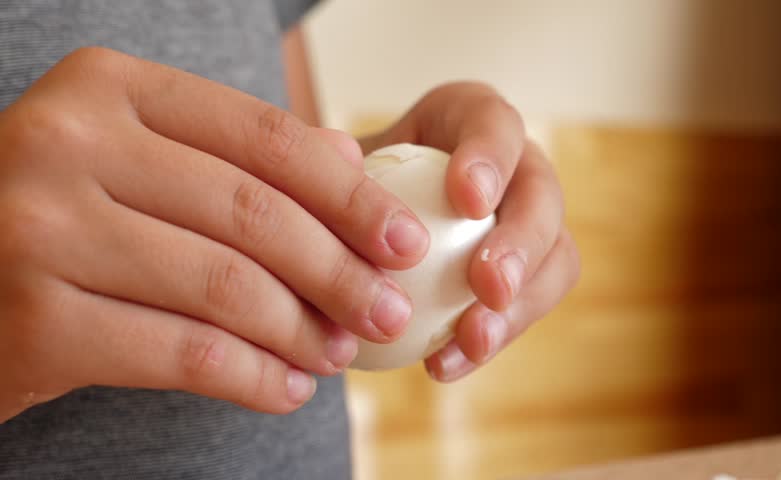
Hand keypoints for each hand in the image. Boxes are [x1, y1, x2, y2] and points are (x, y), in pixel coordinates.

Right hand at [0, 47, 430, 421]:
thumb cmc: (65, 211)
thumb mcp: (142, 155)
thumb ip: (242, 152)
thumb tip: (351, 158)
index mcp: (107, 87)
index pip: (266, 138)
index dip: (352, 195)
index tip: (406, 242)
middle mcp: (67, 143)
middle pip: (254, 214)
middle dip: (339, 272)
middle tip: (386, 310)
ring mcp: (40, 229)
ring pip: (226, 287)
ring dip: (302, 330)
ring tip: (339, 352)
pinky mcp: (35, 322)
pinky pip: (185, 354)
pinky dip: (254, 377)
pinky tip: (288, 387)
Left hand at [359, 82, 579, 381]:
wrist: (359, 229)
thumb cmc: (345, 186)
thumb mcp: (333, 164)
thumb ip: (332, 162)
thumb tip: (341, 161)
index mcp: (470, 120)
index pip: (495, 123)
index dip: (491, 158)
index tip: (466, 201)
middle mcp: (515, 167)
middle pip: (542, 195)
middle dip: (523, 242)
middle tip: (489, 286)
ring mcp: (528, 225)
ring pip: (555, 259)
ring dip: (519, 305)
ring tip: (473, 339)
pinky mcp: (525, 278)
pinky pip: (524, 310)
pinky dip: (490, 340)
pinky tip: (444, 365)